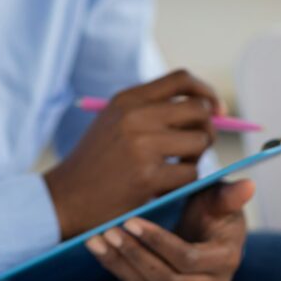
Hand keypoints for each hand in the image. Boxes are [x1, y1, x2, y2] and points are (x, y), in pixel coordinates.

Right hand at [44, 70, 220, 238]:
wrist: (64, 200)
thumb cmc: (97, 164)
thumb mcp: (115, 123)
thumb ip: (153, 111)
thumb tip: (209, 108)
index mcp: (127, 99)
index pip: (182, 80)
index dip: (206, 93)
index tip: (216, 110)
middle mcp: (135, 116)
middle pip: (198, 110)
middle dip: (208, 129)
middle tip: (198, 147)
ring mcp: (142, 146)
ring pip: (200, 141)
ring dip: (197, 158)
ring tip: (177, 169)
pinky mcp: (148, 177)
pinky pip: (191, 173)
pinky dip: (185, 183)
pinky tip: (165, 187)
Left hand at [85, 180, 253, 280]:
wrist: (204, 236)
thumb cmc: (211, 213)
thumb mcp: (218, 199)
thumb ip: (229, 195)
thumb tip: (249, 185)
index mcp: (227, 260)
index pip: (188, 258)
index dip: (158, 242)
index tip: (132, 221)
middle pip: (167, 279)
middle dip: (135, 255)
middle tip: (110, 231)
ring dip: (121, 264)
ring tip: (98, 240)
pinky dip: (119, 272)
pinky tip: (101, 252)